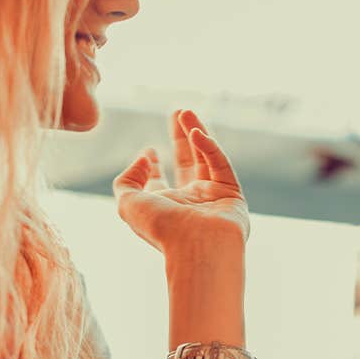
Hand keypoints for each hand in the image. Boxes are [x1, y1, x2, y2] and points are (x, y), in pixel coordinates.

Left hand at [112, 110, 248, 254]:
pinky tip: (196, 133)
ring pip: (205, 157)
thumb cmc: (163, 229)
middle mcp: (189, 201)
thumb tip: (145, 157)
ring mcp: (212, 196)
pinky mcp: (232, 192)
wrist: (199, 246)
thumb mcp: (128, 203)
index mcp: (164, 207)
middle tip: (179, 112)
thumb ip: (127, 179)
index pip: (158, 181)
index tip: (149, 150)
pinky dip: (209, 146)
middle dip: (181, 138)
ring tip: (186, 112)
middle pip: (186, 162)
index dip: (152, 164)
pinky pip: (220, 164)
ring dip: (195, 133)